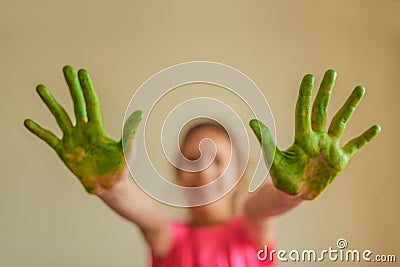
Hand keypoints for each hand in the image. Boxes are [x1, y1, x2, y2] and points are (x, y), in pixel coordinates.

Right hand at [24, 66, 142, 193]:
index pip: (91, 103)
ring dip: (50, 102)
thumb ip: (130, 132)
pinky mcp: (64, 151)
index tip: (82, 72)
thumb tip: (140, 113)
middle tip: (66, 69)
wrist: (109, 186)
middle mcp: (84, 130)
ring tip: (41, 88)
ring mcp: (72, 139)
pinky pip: (49, 138)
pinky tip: (28, 121)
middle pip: (76, 104)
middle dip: (71, 87)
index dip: (86, 88)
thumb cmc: (120, 168)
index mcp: (97, 128)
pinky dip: (38, 130)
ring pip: (59, 116)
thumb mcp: (126, 149)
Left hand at [250, 70, 380, 199]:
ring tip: (360, 89)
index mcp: (301, 137)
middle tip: (331, 72)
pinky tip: (376, 127)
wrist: (294, 194)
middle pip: (322, 110)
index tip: (309, 77)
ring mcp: (330, 148)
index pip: (304, 111)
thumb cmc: (282, 177)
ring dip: (350, 106)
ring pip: (341, 122)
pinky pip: (355, 146)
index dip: (306, 94)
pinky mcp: (340, 160)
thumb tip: (252, 121)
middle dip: (326, 91)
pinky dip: (365, 138)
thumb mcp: (274, 159)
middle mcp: (316, 138)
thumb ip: (267, 140)